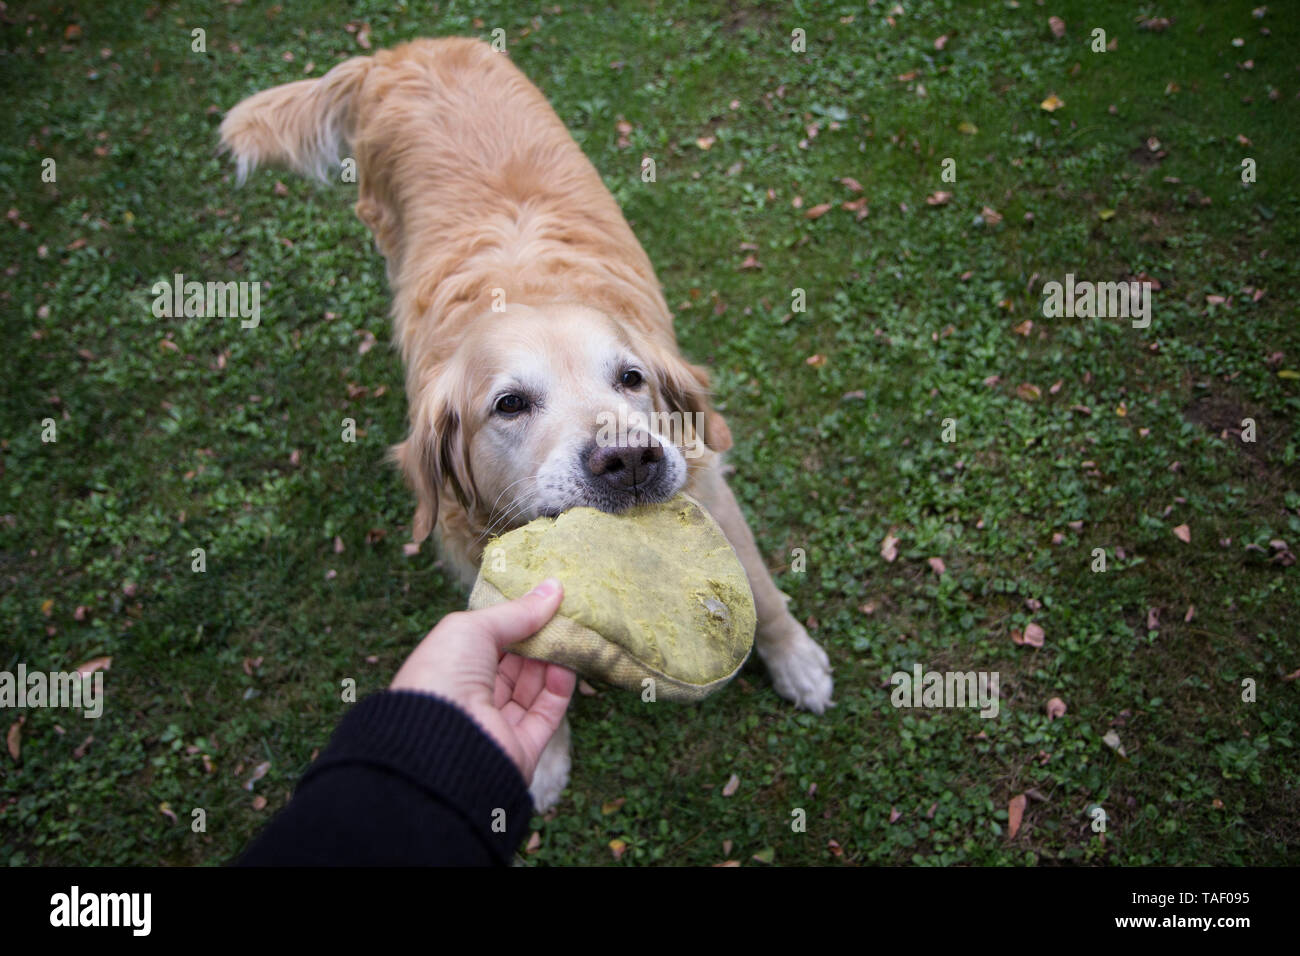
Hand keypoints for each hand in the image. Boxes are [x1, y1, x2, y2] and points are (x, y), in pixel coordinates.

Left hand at [390, 578, 574, 782]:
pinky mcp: (522, 747)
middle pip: (513, 665)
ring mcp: (497, 724)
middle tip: (564, 614)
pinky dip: (560, 688)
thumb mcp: (473, 629)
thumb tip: (553, 587)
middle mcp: (470, 699)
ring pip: (532, 688)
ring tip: (571, 633)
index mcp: (448, 670)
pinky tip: (568, 663)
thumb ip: (515, 612)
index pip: (487, 643)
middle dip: (538, 640)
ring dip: (552, 661)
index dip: (513, 622)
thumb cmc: (443, 674)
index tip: (542, 600)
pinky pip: (546, 713)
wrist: (442, 743)